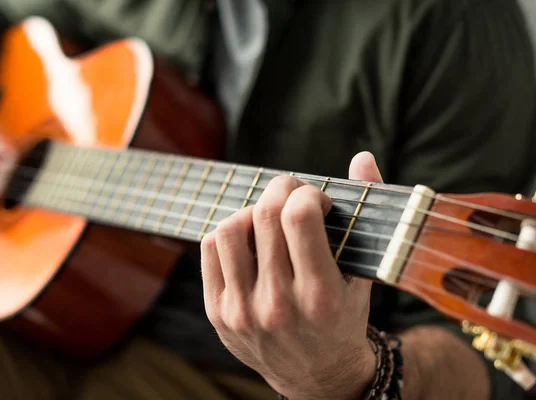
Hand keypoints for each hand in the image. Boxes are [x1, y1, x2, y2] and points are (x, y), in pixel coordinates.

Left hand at [201, 152, 383, 399]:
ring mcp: (243, 311)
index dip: (308, 193)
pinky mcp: (218, 313)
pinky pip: (209, 250)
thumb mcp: (363, 274)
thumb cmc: (343, 319)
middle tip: (292, 194)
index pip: (299, 217)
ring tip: (268, 217)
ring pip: (229, 228)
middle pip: (264, 215)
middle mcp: (279, 305)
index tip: (318, 200)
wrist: (317, 377)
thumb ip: (364, 213)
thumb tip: (362, 157)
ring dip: (250, 210)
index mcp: (321, 296)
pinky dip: (228, 232)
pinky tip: (248, 238)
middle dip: (281, 189)